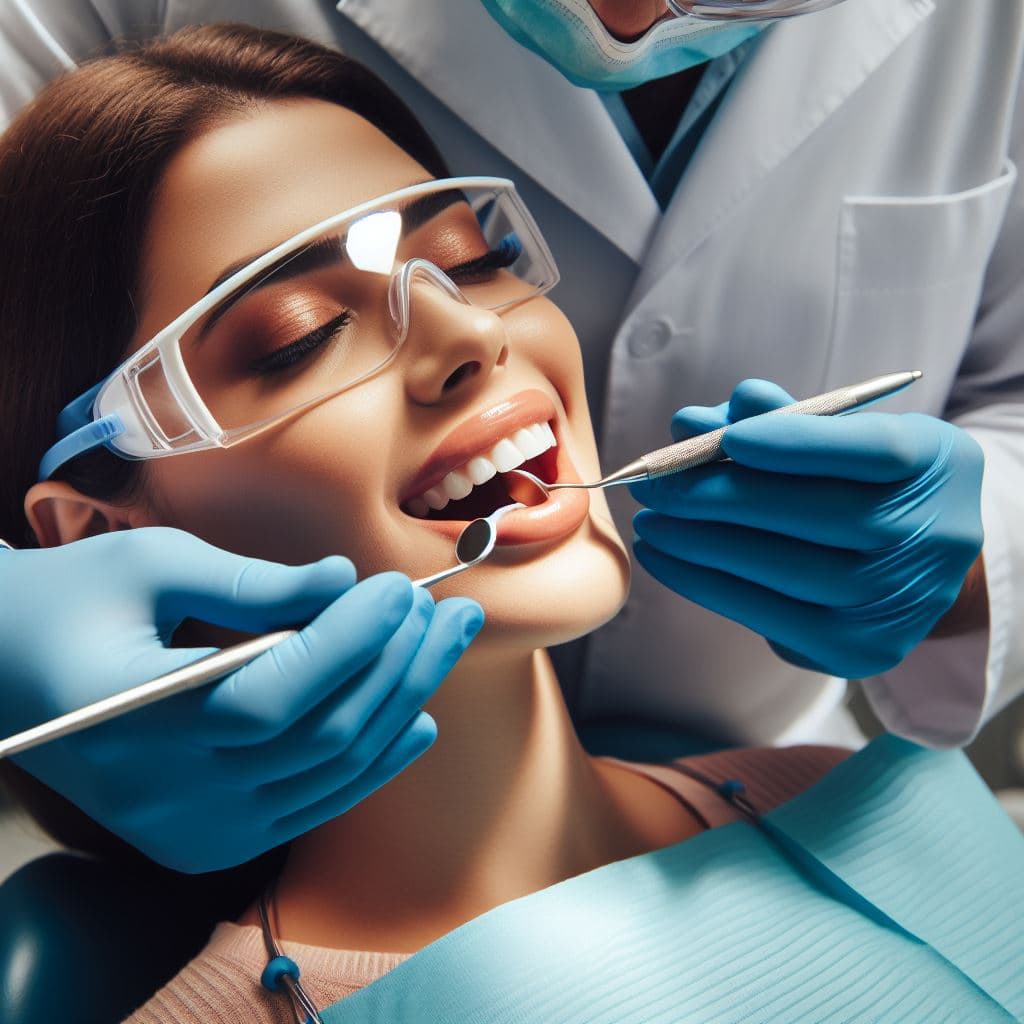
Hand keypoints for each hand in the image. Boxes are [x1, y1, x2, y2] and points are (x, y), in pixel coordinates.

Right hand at [2, 529, 482, 871]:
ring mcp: (194, 826)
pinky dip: (372, 762)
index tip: (399, 588)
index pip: (278, 689)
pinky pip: (313, 804)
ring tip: (444, 646)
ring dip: (400, 704)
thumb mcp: (149, 567)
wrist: (9, 674)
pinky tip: (415, 716)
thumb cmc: (70, 604)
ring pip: (329, 772)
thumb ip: (253, 583)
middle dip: (398, 664)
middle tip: (449, 610)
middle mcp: (170, 792)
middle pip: (321, 734)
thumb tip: (345, 581)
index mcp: (140, 716)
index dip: (353, 639)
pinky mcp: (211, 837)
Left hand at [629, 380, 983, 678]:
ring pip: (788, 570)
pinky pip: (769, 615)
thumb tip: (696, 421)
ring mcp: (898, 603)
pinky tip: (664, 558)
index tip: (727, 435)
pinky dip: (706, 584)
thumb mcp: (843, 436)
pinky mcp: (857, 651)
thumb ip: (779, 422)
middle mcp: (933, 538)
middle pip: (821, 516)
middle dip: (722, 496)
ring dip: (701, 545)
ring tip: (650, 523)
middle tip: (654, 482)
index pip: (874, 451)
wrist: (914, 569)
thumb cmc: (864, 485)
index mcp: (939, 466)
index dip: (797, 443)